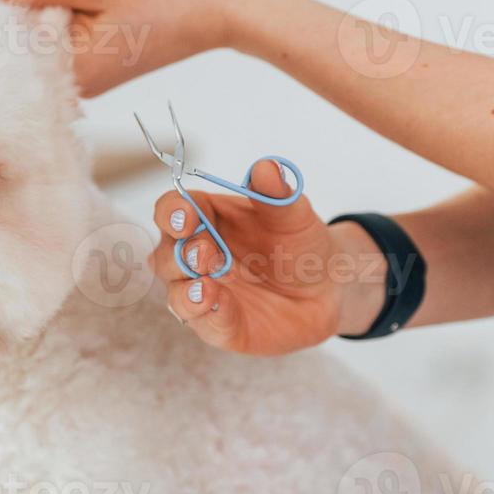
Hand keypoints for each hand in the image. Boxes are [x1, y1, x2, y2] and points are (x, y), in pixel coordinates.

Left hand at [0, 0, 250, 95]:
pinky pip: (61, 39)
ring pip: (40, 43)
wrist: (219, 6)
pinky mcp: (97, 62)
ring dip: (31, 12)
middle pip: (21, 51)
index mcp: (74, 73)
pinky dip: (53, 14)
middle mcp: (77, 85)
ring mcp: (87, 75)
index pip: (8, 53)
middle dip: (6, 15)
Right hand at [150, 160, 387, 355]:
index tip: (187, 216)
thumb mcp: (294, 214)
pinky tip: (220, 305)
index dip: (171, 213)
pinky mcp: (219, 325)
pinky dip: (209, 315)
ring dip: (186, 291)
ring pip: (175, 294)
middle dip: (181, 255)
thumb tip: (266, 167)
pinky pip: (204, 324)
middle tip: (207, 255)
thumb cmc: (299, 243)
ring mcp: (203, 292)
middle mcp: (195, 257)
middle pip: (165, 255)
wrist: (328, 286)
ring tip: (208, 285)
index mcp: (204, 219)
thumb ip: (277, 193)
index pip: (171, 210)